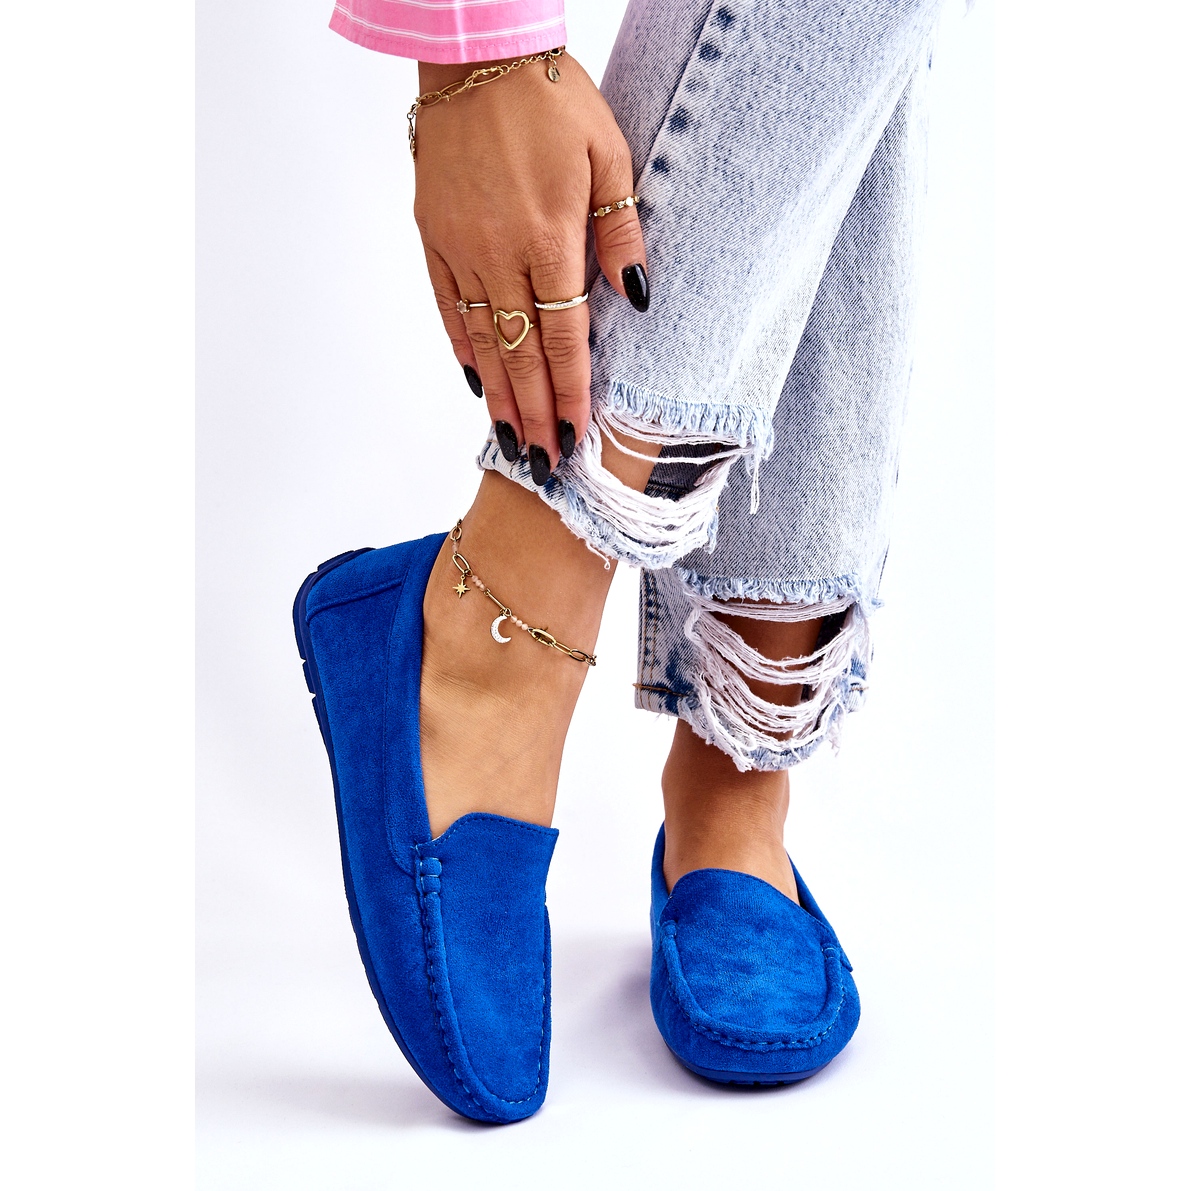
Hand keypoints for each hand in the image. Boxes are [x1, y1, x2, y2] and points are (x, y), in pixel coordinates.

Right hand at [412, 52, 646, 481]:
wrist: (478, 55)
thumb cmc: (553, 101)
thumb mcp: (610, 156)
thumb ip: (623, 234)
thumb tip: (637, 301)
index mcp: (550, 236)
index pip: (563, 336)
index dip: (569, 392)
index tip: (575, 435)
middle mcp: (500, 252)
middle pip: (520, 353)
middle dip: (534, 413)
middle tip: (543, 463)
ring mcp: (460, 247)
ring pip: (481, 340)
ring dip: (498, 396)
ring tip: (510, 442)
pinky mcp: (433, 235)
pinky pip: (447, 305)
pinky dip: (462, 347)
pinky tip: (474, 382)